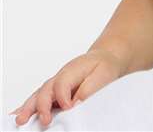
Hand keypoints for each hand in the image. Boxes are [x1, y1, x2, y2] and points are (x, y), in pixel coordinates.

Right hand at [8, 49, 123, 127]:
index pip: (62, 83)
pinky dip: (28, 108)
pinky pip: (37, 99)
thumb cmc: (103, 66)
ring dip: (29, 108)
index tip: (69, 108)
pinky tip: (20, 116)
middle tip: (45, 120)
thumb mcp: (103, 74)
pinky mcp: (52, 92)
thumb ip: (89, 89)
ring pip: (38, 95)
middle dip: (42, 105)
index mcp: (73, 69)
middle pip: (46, 89)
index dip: (63, 97)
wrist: (103, 59)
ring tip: (22, 120)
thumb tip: (76, 104)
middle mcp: (60, 76)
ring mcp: (54, 84)